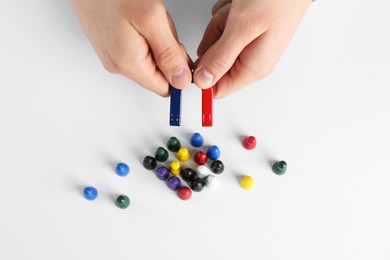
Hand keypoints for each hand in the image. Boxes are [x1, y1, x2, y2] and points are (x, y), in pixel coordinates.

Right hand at [71, 0, 192, 95]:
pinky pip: (139, 48)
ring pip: (151, 59)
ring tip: (146, 20)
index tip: (179, 51)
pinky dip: (146, 35)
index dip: (179, 72)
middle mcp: (118, 64)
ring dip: (157, 41)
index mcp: (128, 63)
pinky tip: (138, 19)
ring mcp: (113, 55)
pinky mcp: (111, 45)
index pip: (165, 88)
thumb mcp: (152, 20)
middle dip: (167, 52)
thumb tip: (181, 80)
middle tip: (160, 28)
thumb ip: (169, 54)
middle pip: (159, 73)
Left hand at [194, 0, 311, 97]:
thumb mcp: (242, 29)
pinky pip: (222, 24)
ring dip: (221, 21)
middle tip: (230, 23)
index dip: (204, 74)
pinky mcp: (245, 29)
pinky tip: (242, 5)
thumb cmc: (276, 0)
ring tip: (240, 10)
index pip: (217, 89)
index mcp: (253, 68)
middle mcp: (251, 59)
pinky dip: (227, 11)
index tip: (204, 54)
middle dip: (214, 38)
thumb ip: (220, 58)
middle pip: (213, 61)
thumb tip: (202, 82)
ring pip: (216, 40)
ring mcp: (248, 43)